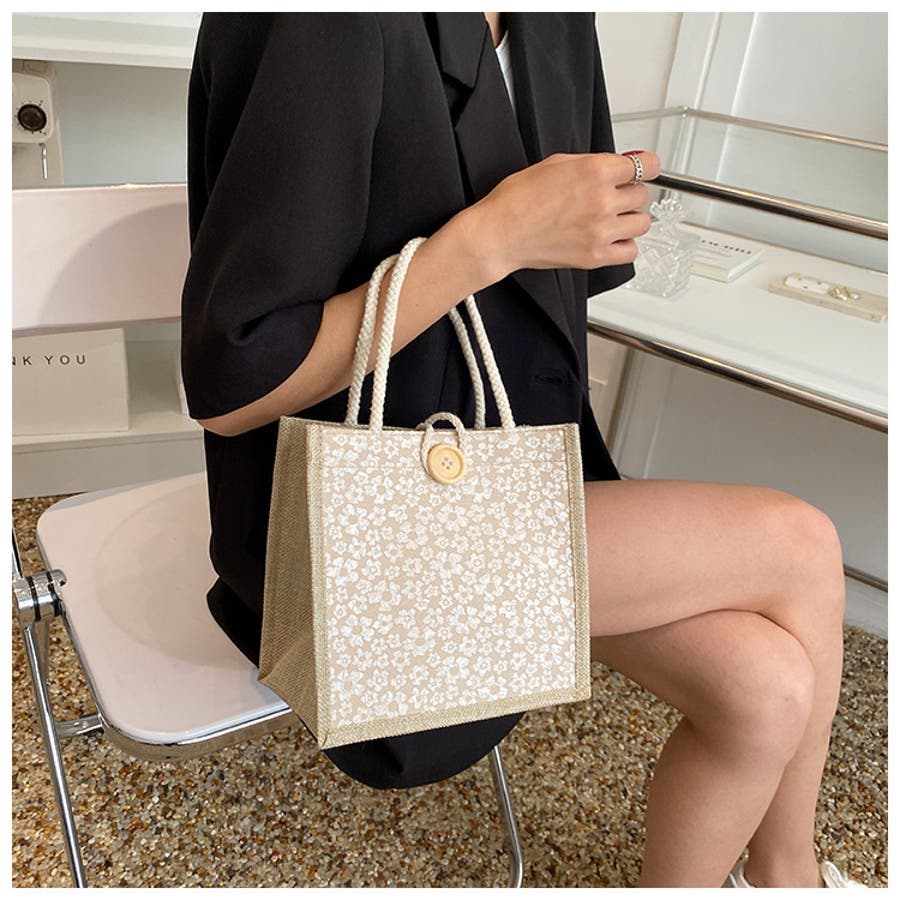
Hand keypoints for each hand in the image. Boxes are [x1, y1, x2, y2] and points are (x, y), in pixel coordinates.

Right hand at [473, 149, 660, 277]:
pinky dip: (625, 244)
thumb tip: (618, 164)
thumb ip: (593, 163)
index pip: (647, 165)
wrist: (500, 233)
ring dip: (629, 218)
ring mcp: (601, 231)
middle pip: (642, 194)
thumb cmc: (517, 199)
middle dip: (629, 192)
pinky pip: (631, 251)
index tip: (644, 169)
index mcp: (595, 171)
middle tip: (612, 194)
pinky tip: (611, 238)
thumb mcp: (556, 163)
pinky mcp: (595, 256)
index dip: (646, 166)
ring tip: (612, 218)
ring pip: (641, 223)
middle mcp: (603, 201)